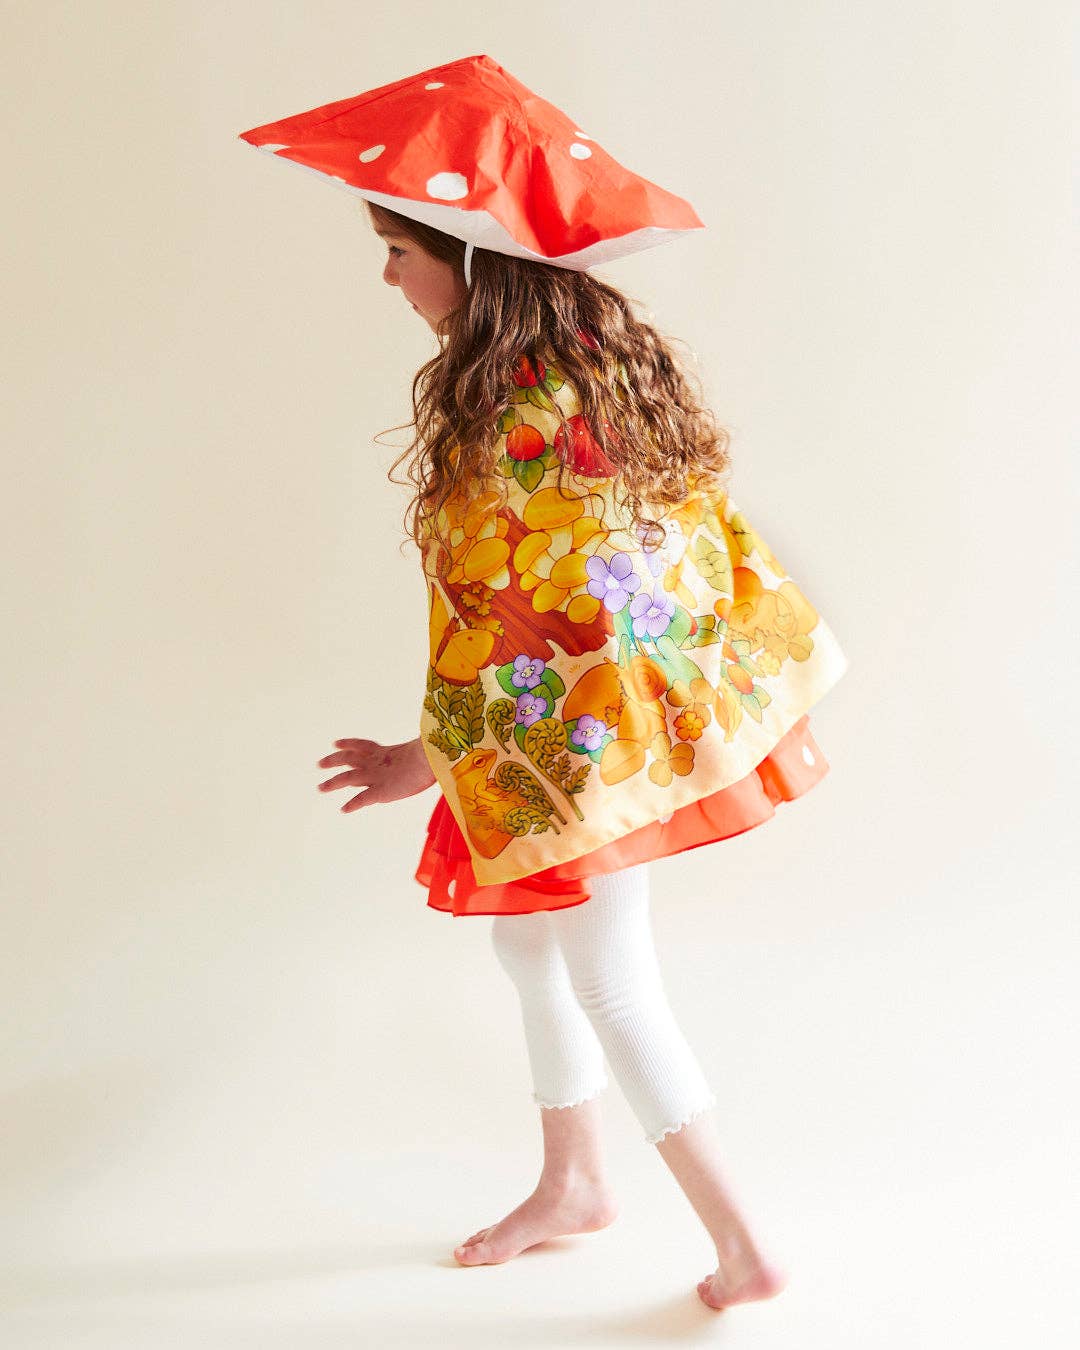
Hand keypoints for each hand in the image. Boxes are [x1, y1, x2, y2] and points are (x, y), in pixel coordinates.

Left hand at [316, 736, 436, 811]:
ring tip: (320, 787)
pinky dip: (352, 805)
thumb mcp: (423, 751)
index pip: (362, 745)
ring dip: (332, 783)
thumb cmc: (434, 754)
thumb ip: (419, 753)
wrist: (431, 759)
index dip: (348, 744)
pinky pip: (361, 799)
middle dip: (333, 761)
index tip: (336, 743)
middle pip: (347, 759)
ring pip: (347, 778)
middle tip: (320, 764)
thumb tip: (434, 751)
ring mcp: (375, 776)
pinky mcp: (380, 791)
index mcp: (385, 752)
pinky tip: (343, 809)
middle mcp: (375, 762)